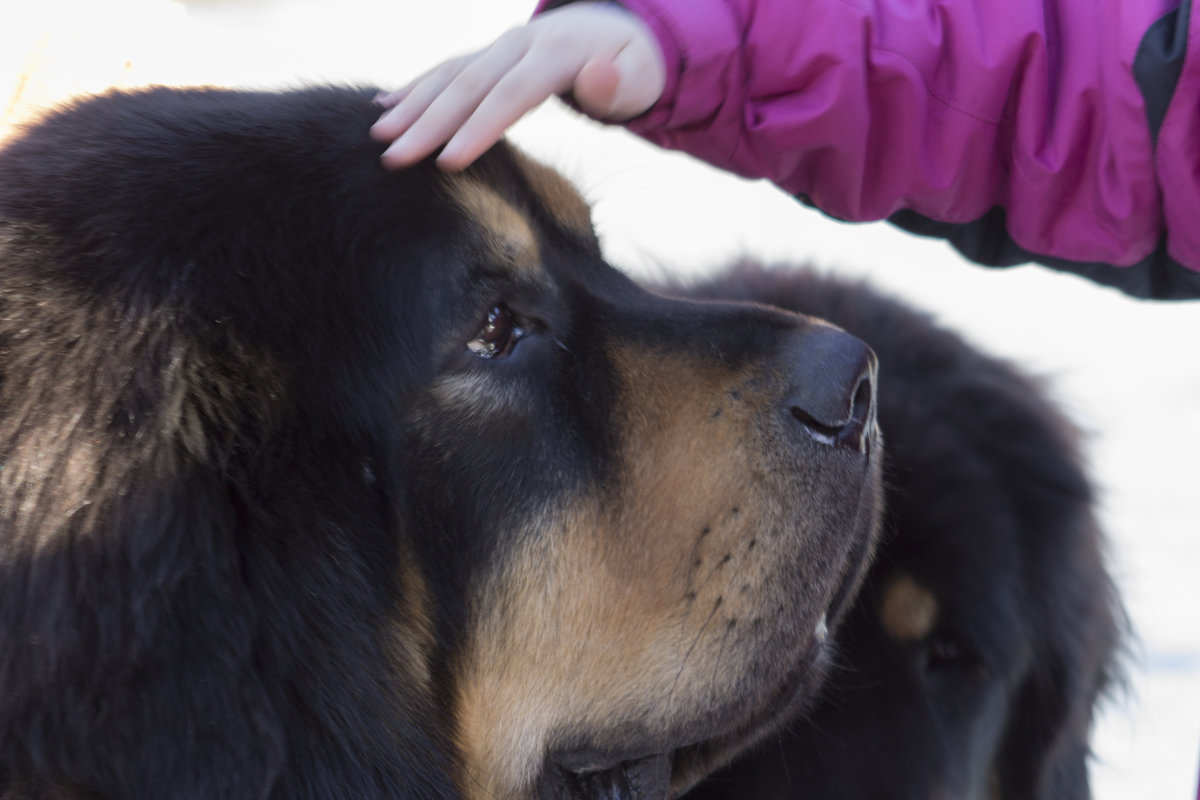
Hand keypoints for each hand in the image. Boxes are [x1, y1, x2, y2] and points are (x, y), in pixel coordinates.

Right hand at [371, 2, 664, 170]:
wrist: (613, 30)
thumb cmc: (632, 69)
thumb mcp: (640, 78)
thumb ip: (619, 84)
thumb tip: (600, 74)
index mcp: (554, 54)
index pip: (511, 95)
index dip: (479, 129)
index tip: (448, 163)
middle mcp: (518, 46)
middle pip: (468, 85)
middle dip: (428, 123)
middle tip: (394, 158)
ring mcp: (498, 48)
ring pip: (448, 74)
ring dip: (411, 105)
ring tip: (380, 136)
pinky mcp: (486, 56)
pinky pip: (444, 69)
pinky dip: (413, 87)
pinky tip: (383, 107)